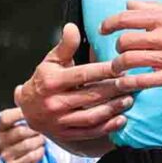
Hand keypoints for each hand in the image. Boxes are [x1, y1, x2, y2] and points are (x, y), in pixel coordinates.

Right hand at [0, 103, 48, 162]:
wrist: (17, 159)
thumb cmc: (19, 137)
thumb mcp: (16, 121)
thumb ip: (20, 107)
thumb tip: (19, 89)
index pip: (6, 118)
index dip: (21, 114)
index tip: (33, 113)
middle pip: (20, 132)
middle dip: (36, 130)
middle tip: (43, 129)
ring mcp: (4, 155)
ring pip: (27, 145)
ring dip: (39, 141)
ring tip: (42, 139)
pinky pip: (29, 159)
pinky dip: (39, 153)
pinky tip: (41, 150)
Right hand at [17, 25, 129, 147]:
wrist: (27, 109)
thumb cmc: (44, 80)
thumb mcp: (51, 61)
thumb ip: (65, 46)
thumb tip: (72, 27)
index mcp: (51, 81)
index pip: (83, 74)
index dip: (104, 71)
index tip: (122, 66)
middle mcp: (54, 102)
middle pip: (91, 95)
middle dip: (115, 90)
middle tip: (134, 83)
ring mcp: (59, 121)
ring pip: (92, 116)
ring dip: (114, 109)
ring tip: (129, 100)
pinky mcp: (65, 135)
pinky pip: (89, 132)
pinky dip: (107, 127)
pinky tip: (122, 119)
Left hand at [101, 0, 161, 93]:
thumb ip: (153, 8)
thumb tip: (128, 3)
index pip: (127, 17)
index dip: (109, 23)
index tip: (103, 29)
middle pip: (125, 40)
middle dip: (117, 48)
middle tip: (119, 53)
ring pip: (129, 60)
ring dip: (118, 66)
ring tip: (118, 69)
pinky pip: (141, 80)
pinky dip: (127, 83)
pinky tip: (124, 83)